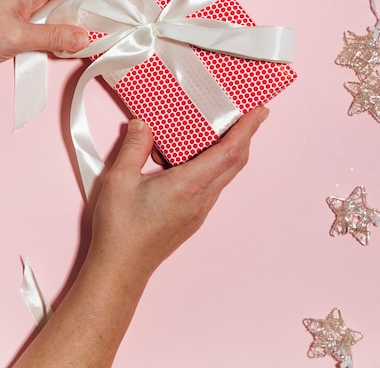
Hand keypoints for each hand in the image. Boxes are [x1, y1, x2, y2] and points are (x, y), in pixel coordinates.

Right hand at [12, 108, 268, 367]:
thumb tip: (144, 125)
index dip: (247, 129)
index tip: (260, 111)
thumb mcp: (119, 179)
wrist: (121, 268)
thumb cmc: (121, 228)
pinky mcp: (193, 217)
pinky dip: (214, 165)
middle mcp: (201, 198)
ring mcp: (199, 210)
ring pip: (225, 175)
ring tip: (220, 131)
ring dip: (231, 151)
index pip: (230, 151)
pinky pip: (213, 185)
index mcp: (189, 185)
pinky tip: (194, 158)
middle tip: (249, 114)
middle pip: (235, 162)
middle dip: (246, 135)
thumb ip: (134, 147)